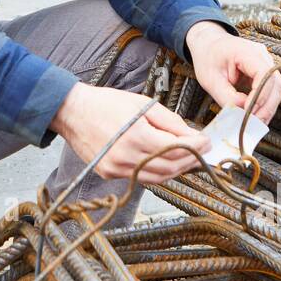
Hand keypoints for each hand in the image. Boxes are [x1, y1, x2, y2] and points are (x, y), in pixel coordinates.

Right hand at [49, 84, 209, 183]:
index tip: (207, 142)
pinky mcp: (109, 173)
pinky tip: (165, 162)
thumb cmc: (106, 103)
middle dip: (190, 160)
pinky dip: (156, 171)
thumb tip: (192, 135)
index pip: (177, 149)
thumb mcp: (142, 104)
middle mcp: (127, 157)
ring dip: (176, 170)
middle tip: (202, 151)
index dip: (196, 147)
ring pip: (157, 177)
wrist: (72, 112)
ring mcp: (116, 169)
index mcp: (137, 136)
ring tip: (188, 159)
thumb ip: (170, 122)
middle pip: (170, 167)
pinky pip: (140, 177)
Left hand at [185, 21, 280, 123]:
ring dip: (267, 107)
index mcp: (246, 51)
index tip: (248, 111)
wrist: (208, 44)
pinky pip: (270, 89)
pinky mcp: (264, 71)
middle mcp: (262, 55)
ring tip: (255, 123)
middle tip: (254, 123)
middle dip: (266, 106)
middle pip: (275, 83)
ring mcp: (265, 62)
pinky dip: (265, 104)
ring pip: (276, 88)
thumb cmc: (207, 58)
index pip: (264, 73)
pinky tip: (256, 116)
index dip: (260, 95)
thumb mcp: (209, 79)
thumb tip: (242, 111)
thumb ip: (225, 96)